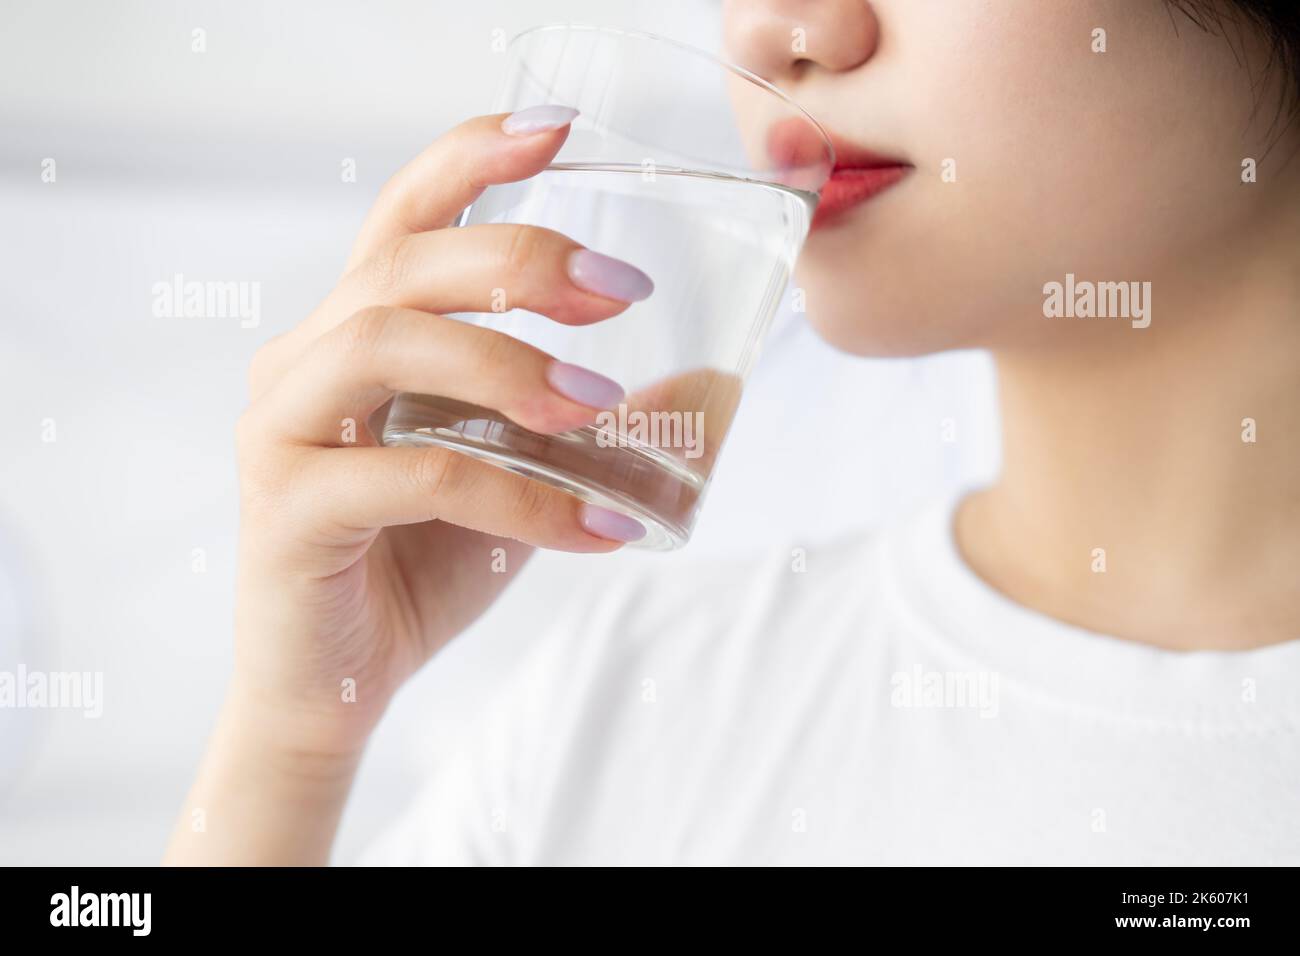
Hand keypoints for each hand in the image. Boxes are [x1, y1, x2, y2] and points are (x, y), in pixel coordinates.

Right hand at [230, 108, 653, 755]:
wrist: (338, 682)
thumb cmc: (420, 564)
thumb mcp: (523, 478)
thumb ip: (589, 427)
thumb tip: (705, 386)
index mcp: (356, 335)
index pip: (405, 217)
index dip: (472, 161)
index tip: (558, 135)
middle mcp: (305, 361)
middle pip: (403, 264)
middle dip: (519, 260)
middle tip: (620, 288)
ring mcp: (283, 427)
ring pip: (388, 344)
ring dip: (507, 363)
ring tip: (600, 401)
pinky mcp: (288, 505)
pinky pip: (411, 474)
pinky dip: (515, 497)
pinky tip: (594, 529)